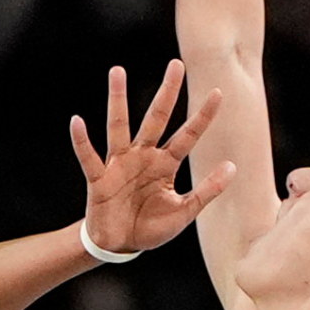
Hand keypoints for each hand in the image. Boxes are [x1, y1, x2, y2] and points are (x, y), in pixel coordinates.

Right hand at [72, 61, 232, 255]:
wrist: (120, 245)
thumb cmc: (151, 227)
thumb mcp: (184, 212)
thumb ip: (207, 190)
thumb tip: (232, 166)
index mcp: (166, 164)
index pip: (188, 136)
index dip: (203, 117)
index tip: (218, 93)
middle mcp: (143, 156)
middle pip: (156, 118)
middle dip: (167, 93)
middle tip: (176, 64)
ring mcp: (120, 164)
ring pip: (119, 126)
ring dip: (118, 100)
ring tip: (117, 72)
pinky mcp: (99, 179)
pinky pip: (90, 157)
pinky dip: (82, 141)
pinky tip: (77, 121)